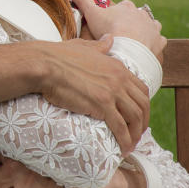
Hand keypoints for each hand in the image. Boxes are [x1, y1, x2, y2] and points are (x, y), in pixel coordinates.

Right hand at [35, 36, 148, 152]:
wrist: (45, 65)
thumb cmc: (58, 56)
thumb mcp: (84, 47)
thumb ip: (100, 46)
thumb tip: (109, 39)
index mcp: (117, 66)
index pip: (141, 90)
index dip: (143, 106)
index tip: (138, 117)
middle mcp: (119, 79)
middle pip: (142, 105)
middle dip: (143, 123)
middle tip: (136, 135)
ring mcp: (112, 92)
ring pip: (135, 117)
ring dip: (136, 135)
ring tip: (130, 146)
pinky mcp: (102, 105)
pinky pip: (120, 127)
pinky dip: (125, 140)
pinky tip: (123, 148)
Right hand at [68, 0, 166, 61]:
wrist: (128, 50)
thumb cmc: (109, 30)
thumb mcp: (92, 14)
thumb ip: (83, 0)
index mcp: (127, 7)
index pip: (122, 6)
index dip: (116, 14)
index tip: (110, 22)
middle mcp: (142, 14)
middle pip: (137, 16)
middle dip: (131, 22)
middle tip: (121, 33)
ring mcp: (152, 28)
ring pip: (151, 26)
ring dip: (145, 30)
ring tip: (136, 40)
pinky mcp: (159, 41)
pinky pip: (158, 40)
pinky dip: (153, 43)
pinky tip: (147, 48)